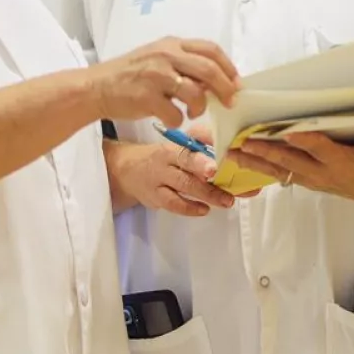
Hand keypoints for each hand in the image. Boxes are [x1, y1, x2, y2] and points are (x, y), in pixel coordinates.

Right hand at [86, 38, 239, 129]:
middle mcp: (165, 55)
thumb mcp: (157, 58)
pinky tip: (171, 119)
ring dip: (200, 107)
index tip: (236, 82)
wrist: (96, 87)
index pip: (210, 49)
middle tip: (230, 102)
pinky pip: (175, 114)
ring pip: (195, 93)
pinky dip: (178, 121)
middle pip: (209, 69)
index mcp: (171, 44)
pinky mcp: (147, 98)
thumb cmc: (130, 75)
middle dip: (225, 88)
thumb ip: (184, 63)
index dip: (228, 67)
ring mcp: (156, 76)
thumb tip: (216, 81)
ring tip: (194, 112)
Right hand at [107, 140, 236, 218]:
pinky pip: (172, 204)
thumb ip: (198, 146)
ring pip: (181, 188)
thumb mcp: (175, 146)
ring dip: (205, 195)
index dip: (201, 159)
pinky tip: (204, 209)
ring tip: (225, 201)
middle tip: (228, 189)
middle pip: (185, 169)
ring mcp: (158, 181)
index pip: (186, 150)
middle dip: (207, 178)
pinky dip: (189, 208)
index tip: (215, 166)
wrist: (126, 170)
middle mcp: (164, 163)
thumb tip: (226, 144)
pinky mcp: (155, 198)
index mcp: (172, 147)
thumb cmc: (160, 157)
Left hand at [242, 125, 353, 206]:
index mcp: (345, 162)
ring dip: (257, 162)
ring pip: (282, 170)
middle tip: (244, 143)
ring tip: (233, 154)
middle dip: (267, 152)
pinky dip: (264, 168)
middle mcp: (325, 172)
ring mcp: (315, 179)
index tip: (289, 131)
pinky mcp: (310, 181)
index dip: (307, 141)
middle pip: (292, 161)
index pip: (322, 149)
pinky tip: (246, 161)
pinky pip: (283, 175)